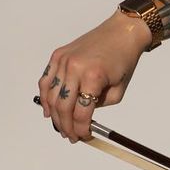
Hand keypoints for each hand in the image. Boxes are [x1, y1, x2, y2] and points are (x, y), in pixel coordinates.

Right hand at [37, 12, 151, 142]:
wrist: (122, 32)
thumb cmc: (124, 59)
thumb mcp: (119, 89)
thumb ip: (100, 106)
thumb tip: (83, 119)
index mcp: (93, 77)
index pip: (81, 113)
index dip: (81, 129)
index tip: (85, 137)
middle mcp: (75, 68)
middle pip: (63, 107)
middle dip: (66, 126)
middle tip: (71, 136)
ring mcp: (64, 61)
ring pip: (51, 96)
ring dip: (54, 115)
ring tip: (61, 127)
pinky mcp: (58, 55)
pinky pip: (46, 80)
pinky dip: (45, 96)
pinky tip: (48, 110)